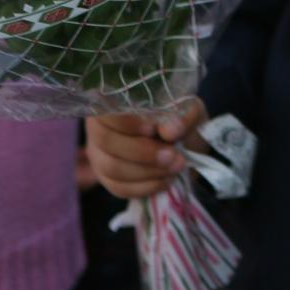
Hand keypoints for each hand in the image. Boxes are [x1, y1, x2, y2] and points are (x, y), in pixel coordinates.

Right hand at [84, 99, 207, 199]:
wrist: (187, 144)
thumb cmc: (182, 120)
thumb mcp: (190, 111)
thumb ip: (182, 117)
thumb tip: (170, 131)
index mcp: (114, 101)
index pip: (106, 111)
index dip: (128, 123)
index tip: (154, 130)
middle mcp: (99, 127)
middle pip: (106, 141)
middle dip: (142, 152)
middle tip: (173, 156)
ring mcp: (99, 155)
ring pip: (112, 167)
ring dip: (147, 171)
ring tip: (175, 167)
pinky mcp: (108, 179)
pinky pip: (119, 188)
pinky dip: (145, 186)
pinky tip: (166, 180)